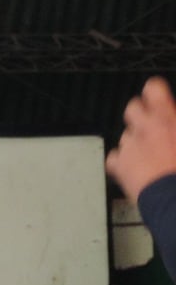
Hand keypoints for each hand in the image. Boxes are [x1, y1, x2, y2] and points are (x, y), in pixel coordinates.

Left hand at [106, 77, 175, 203]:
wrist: (174, 196)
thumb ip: (174, 122)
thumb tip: (172, 122)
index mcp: (166, 117)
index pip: (153, 88)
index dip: (154, 91)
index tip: (156, 94)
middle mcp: (144, 127)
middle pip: (133, 108)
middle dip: (141, 114)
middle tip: (152, 125)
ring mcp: (129, 145)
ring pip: (126, 134)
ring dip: (135, 141)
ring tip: (150, 155)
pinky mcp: (119, 164)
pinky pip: (115, 157)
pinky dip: (122, 161)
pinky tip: (134, 167)